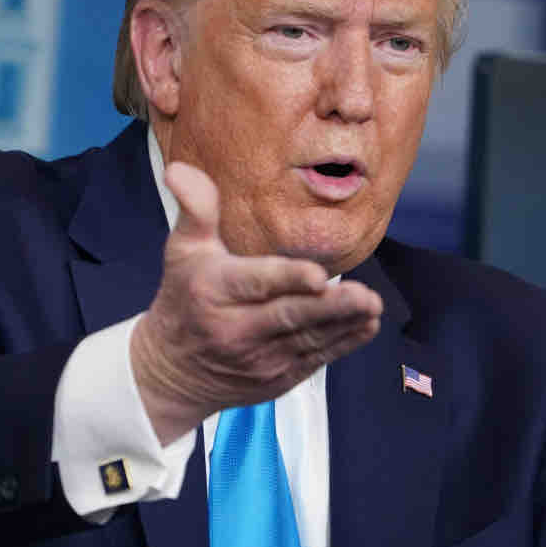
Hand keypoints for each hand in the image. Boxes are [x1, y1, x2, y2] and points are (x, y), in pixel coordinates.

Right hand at [131, 162, 382, 444]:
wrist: (172, 371)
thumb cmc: (185, 297)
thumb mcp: (183, 251)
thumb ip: (196, 209)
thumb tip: (181, 168)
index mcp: (214, 291)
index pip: (256, 283)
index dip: (288, 280)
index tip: (319, 276)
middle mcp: (235, 329)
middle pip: (289, 317)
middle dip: (330, 308)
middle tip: (367, 296)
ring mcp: (258, 359)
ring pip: (308, 340)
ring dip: (344, 324)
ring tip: (373, 307)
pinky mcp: (276, 378)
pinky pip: (314, 359)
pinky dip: (342, 344)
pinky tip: (367, 326)